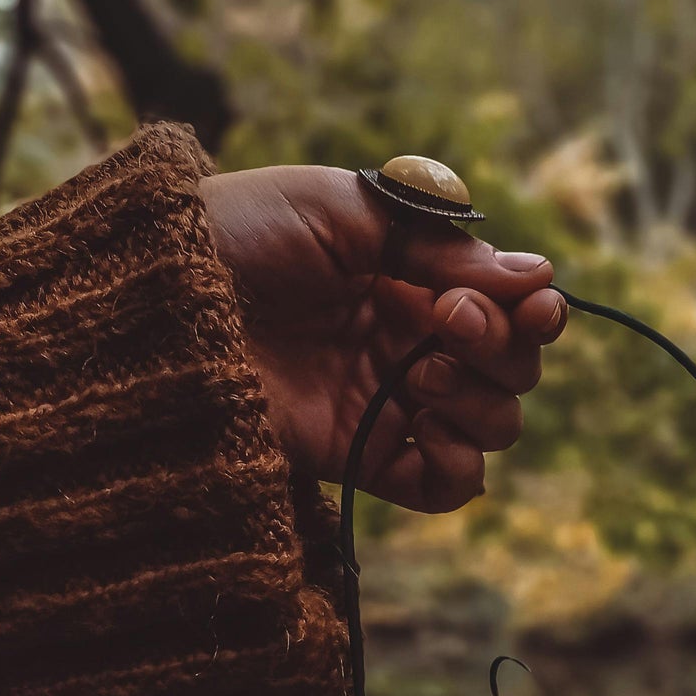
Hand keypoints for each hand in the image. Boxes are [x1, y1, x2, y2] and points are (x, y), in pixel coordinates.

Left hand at [201, 164, 565, 511]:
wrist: (158, 304)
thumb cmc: (239, 234)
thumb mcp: (345, 209)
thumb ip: (438, 241)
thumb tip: (537, 276)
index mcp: (411, 279)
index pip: (510, 308)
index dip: (533, 310)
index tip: (528, 302)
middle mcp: (409, 344)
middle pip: (514, 370)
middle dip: (501, 345)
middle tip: (447, 319)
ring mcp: (388, 405)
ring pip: (493, 427)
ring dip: (479, 399)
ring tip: (417, 371)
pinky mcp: (361, 460)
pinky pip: (448, 486)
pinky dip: (457, 465)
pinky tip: (422, 429)